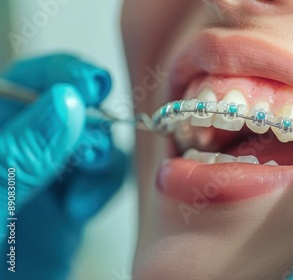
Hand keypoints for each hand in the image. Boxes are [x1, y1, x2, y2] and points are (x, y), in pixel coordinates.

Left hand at [0, 54, 126, 278]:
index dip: (60, 75)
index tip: (91, 85)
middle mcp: (19, 148)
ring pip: (91, 139)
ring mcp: (45, 173)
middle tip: (92, 141)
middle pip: (66, 106)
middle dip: (88, 118)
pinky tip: (82, 209)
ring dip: (101, 152)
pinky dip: (105, 186)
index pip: (22, 82)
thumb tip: (65, 102)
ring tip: (90, 174)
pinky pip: (101, 177)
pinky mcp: (67, 200)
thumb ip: (20, 154)